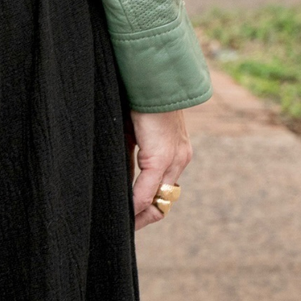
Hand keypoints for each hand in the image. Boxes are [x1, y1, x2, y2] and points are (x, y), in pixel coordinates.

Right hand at [126, 108, 191, 230]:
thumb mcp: (135, 131)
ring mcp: (174, 159)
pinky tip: (122, 210)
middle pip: (163, 201)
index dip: (146, 206)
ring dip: (138, 214)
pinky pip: (146, 191)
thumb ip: (132, 155)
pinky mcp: (160, 156)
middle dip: (143, 217)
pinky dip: (133, 204)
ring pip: (157, 201)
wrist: (152, 75)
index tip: (127, 213)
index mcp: (176, 151)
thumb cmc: (139, 96)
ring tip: (121, 222)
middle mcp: (180, 159)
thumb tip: (120, 178)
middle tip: (123, 225)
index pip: (163, 189)